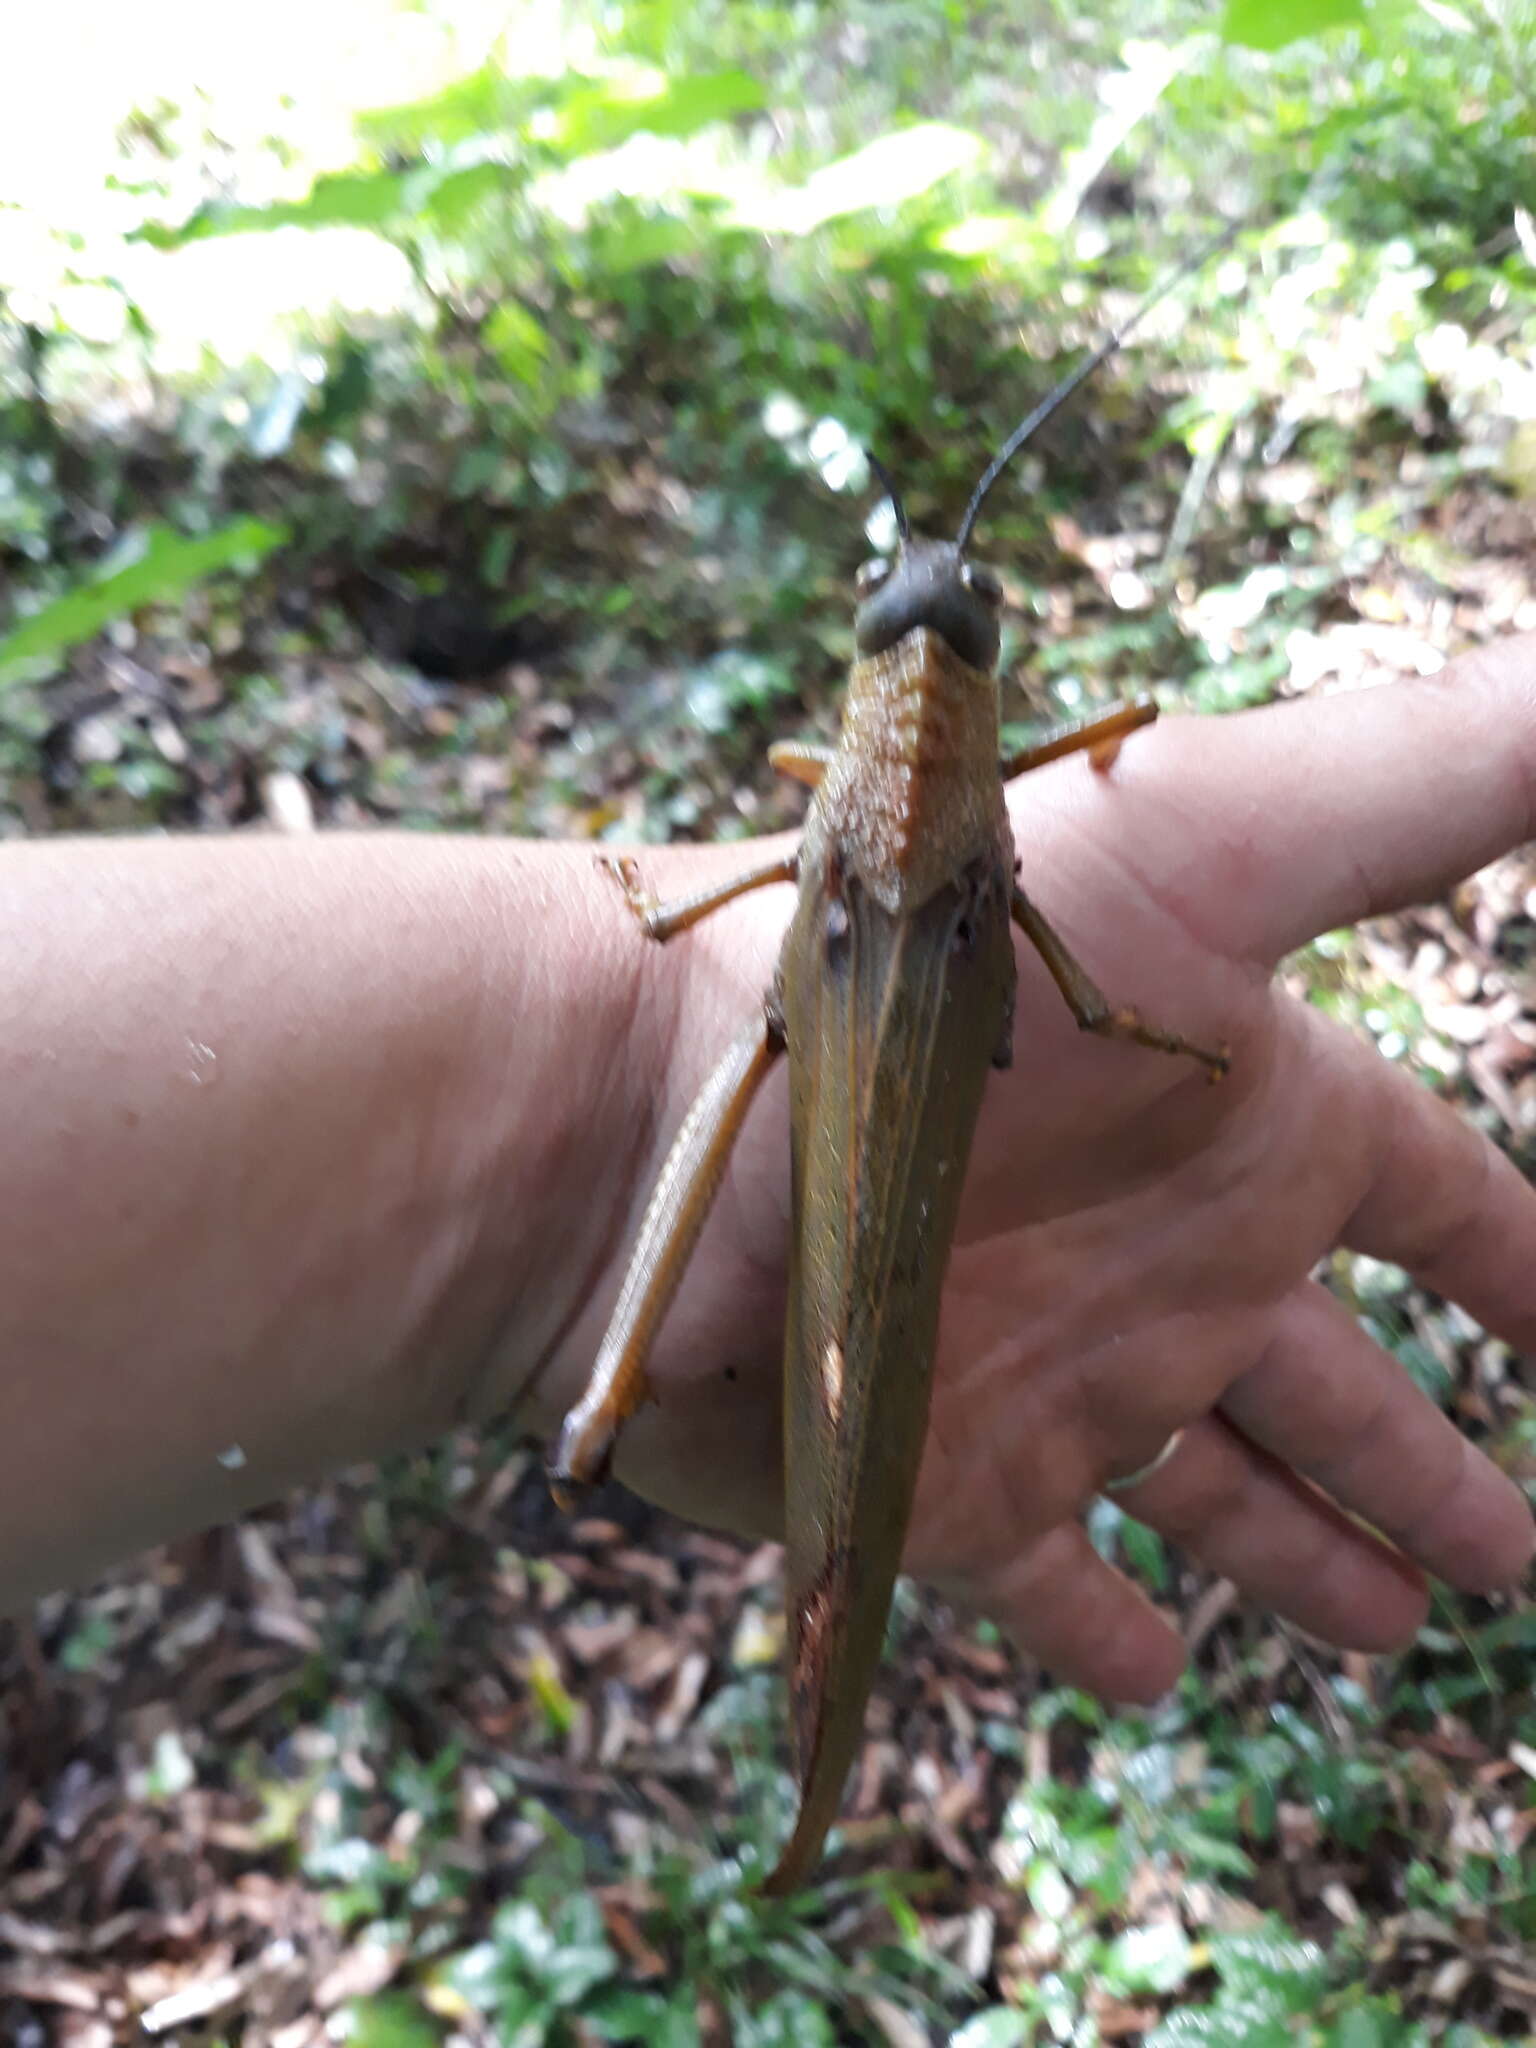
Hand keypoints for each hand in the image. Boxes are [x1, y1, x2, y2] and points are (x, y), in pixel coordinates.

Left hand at [536, 634, 1535, 1699]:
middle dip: (1424, 1459)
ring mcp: (1046, 1380)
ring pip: (1210, 1491)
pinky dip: (1100, 1628)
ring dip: (1302, 1552)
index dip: (1517, 1264)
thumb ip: (1421, 779)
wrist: (640, 1117)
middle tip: (1516, 1554)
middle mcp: (1152, 1260)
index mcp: (1234, 1125)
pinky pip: (1043, 1583)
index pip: (1427, 1197)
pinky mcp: (934, 1487)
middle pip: (1327, 1381)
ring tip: (1398, 1622)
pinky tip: (1156, 1671)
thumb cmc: (917, 970)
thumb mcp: (1202, 842)